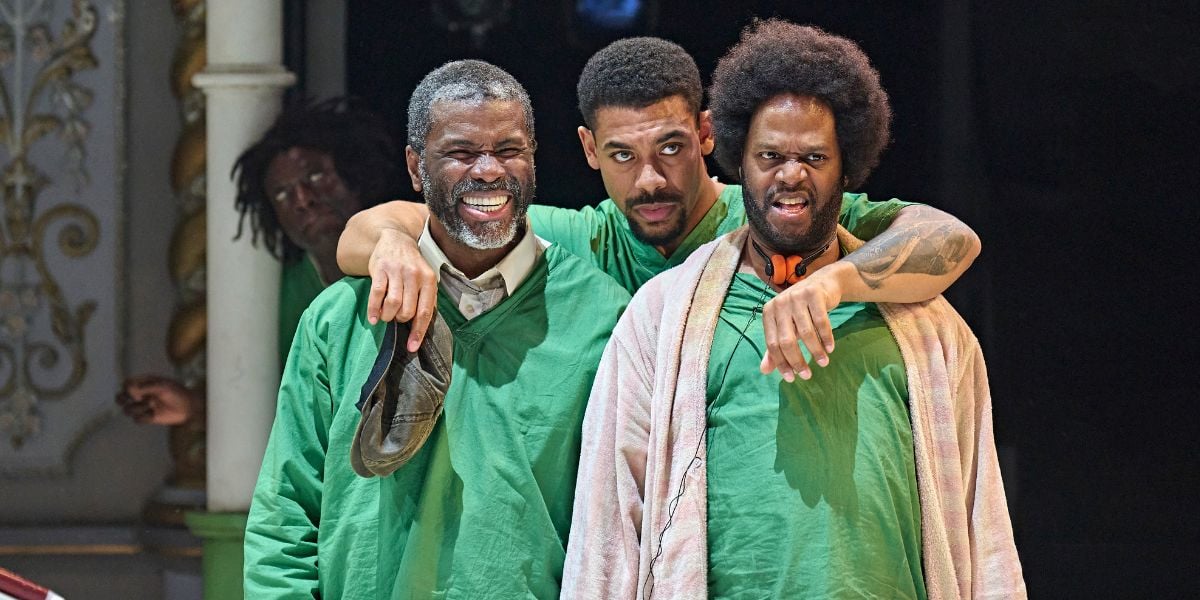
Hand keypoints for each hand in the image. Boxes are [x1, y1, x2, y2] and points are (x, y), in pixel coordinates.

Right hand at [115, 375, 197, 425]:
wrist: (189, 408)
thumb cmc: (178, 393)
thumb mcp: (163, 387)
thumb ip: (147, 387)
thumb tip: (130, 389)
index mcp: (145, 384)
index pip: (127, 383)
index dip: (127, 387)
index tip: (134, 389)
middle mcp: (142, 395)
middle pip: (121, 397)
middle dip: (121, 398)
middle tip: (126, 399)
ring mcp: (143, 406)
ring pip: (128, 410)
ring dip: (137, 407)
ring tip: (151, 404)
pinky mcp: (148, 417)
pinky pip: (137, 419)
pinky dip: (144, 417)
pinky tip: (154, 414)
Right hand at [366, 228, 438, 351]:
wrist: (396, 239)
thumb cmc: (412, 266)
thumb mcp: (424, 278)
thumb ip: (425, 299)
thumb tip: (421, 329)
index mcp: (429, 280)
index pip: (425, 312)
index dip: (418, 332)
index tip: (412, 348)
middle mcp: (414, 275)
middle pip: (407, 310)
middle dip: (400, 320)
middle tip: (396, 317)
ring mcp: (397, 271)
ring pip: (392, 304)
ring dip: (388, 316)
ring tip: (386, 317)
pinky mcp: (380, 269)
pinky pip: (376, 294)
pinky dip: (374, 310)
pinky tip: (373, 318)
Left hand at [759, 265, 844, 381]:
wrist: (822, 284)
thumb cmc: (800, 310)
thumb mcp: (786, 327)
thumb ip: (775, 348)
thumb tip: (764, 371)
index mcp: (768, 312)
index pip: (772, 343)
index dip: (781, 363)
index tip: (792, 378)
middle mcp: (779, 303)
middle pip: (787, 340)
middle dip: (797, 361)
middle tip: (807, 376)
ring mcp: (796, 296)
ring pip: (806, 332)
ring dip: (815, 351)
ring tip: (823, 363)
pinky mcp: (813, 293)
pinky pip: (821, 321)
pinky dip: (826, 338)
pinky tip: (830, 349)